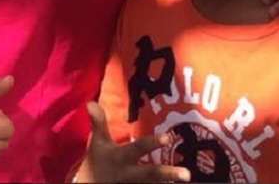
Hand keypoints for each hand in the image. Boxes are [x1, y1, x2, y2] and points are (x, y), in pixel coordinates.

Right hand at [76, 102, 190, 182]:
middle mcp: (129, 175)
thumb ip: (99, 123)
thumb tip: (91, 102)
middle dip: (168, 174)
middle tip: (187, 174)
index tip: (167, 138)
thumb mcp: (97, 143)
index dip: (151, 144)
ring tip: (188, 179)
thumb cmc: (97, 162)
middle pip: (151, 175)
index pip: (137, 149)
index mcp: (120, 159)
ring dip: (168, 183)